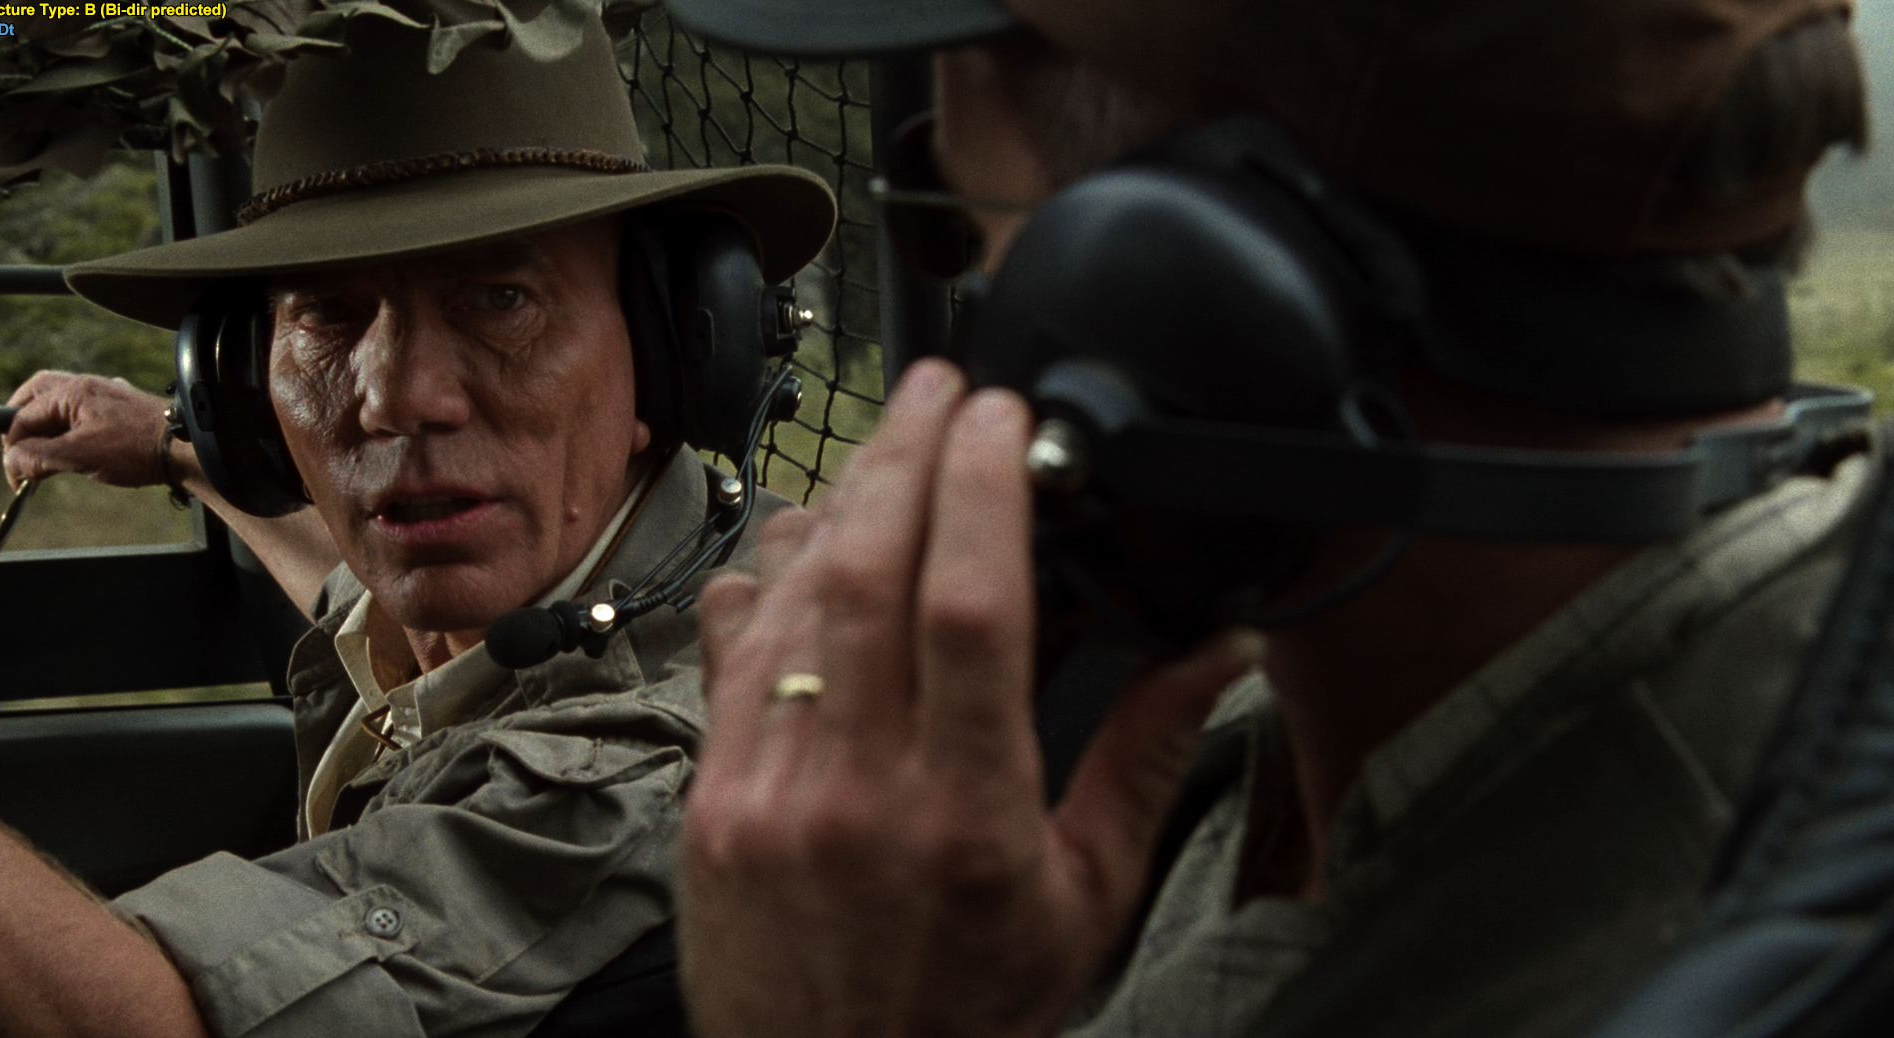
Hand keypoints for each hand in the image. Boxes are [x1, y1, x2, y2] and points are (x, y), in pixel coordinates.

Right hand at [2, 372, 181, 490]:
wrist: (189, 448)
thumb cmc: (138, 448)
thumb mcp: (79, 456)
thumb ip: (39, 456)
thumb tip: (14, 460)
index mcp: (73, 392)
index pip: (23, 415)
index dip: (14, 446)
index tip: (16, 474)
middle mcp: (89, 386)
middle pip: (38, 395)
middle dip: (22, 422)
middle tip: (18, 451)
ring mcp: (108, 396)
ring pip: (63, 403)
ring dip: (48, 426)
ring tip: (46, 455)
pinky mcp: (124, 410)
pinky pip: (87, 412)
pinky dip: (72, 428)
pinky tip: (78, 448)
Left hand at [680, 359, 1260, 1037]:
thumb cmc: (966, 1008)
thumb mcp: (1089, 898)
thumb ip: (1146, 758)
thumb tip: (1216, 648)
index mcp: (967, 817)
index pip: (970, 608)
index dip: (984, 488)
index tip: (1003, 417)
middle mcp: (857, 791)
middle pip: (871, 572)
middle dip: (906, 451)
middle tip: (940, 389)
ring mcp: (767, 790)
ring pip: (793, 598)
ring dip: (841, 499)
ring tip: (886, 443)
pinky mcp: (713, 797)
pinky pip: (732, 651)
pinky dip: (772, 574)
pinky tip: (809, 535)